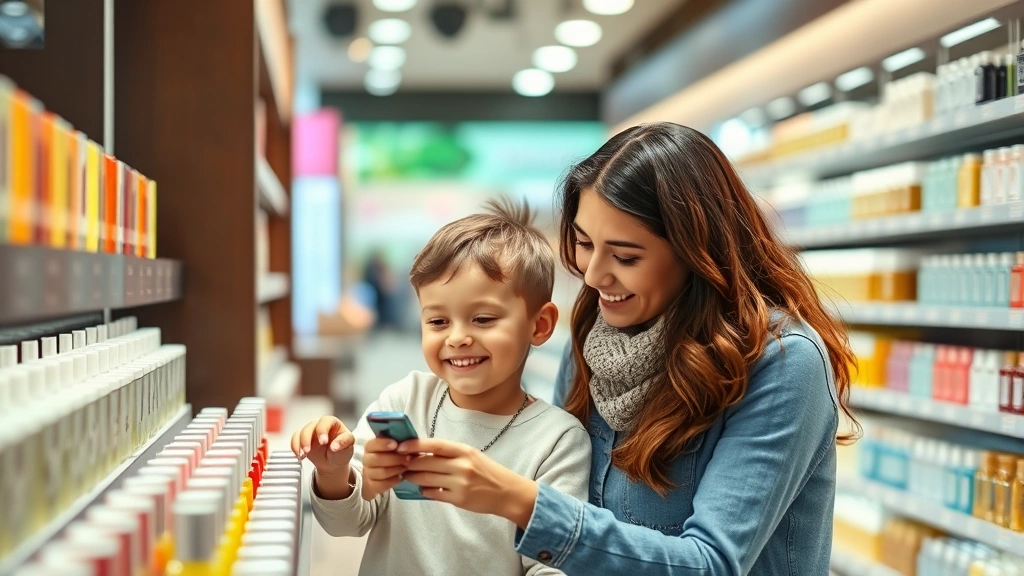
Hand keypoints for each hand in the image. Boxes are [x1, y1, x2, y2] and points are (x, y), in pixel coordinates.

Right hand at [290, 416, 355, 473]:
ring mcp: (310, 432)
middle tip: (308, 451)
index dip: (322, 430)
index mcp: (333, 423)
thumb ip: (344, 443)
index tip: (323, 442)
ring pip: (301, 433)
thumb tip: (334, 446)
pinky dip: (295, 447)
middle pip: (310, 427)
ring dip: (299, 444)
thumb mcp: (348, 446)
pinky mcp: (303, 439)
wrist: (333, 463)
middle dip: (307, 439)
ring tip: (303, 455)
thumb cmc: (342, 451)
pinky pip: (295, 439)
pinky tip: (299, 456)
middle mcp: (320, 425)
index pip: (325, 422)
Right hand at [361, 437, 409, 500]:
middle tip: (407, 458)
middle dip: (394, 459)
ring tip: (405, 467)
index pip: (372, 444)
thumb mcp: (396, 445)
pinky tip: (401, 477)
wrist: (388, 471)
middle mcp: (366, 459)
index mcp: (370, 447)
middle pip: (376, 459)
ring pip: (380, 472)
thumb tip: (406, 442)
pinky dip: (393, 481)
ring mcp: (368, 473)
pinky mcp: (372, 485)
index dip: (382, 444)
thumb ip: (398, 442)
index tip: (395, 444)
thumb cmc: (394, 453)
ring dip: (395, 470)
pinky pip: (381, 485)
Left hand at [398, 438, 539, 527]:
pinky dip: (425, 490)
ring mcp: (459, 483)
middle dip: (410, 463)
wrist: (506, 492)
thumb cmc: (487, 472)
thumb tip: (422, 452)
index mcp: (464, 451)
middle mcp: (462, 466)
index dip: (415, 445)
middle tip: (401, 463)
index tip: (401, 446)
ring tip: (408, 476)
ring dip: (413, 477)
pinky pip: (433, 494)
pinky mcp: (458, 499)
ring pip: (426, 479)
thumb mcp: (471, 455)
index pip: (435, 445)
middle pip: (426, 463)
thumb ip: (450, 454)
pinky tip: (423, 488)